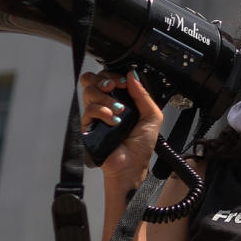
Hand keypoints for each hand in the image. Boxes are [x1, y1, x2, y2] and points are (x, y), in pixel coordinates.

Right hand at [80, 69, 162, 190]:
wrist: (132, 165)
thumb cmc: (142, 145)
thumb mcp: (152, 116)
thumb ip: (143, 94)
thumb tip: (132, 75)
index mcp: (121, 100)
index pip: (109, 78)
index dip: (114, 75)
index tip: (124, 82)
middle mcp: (106, 104)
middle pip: (93, 80)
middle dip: (104, 79)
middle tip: (114, 87)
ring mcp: (96, 115)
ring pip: (89, 92)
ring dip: (106, 98)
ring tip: (119, 111)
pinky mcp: (88, 126)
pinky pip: (89, 110)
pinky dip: (102, 112)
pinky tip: (113, 121)